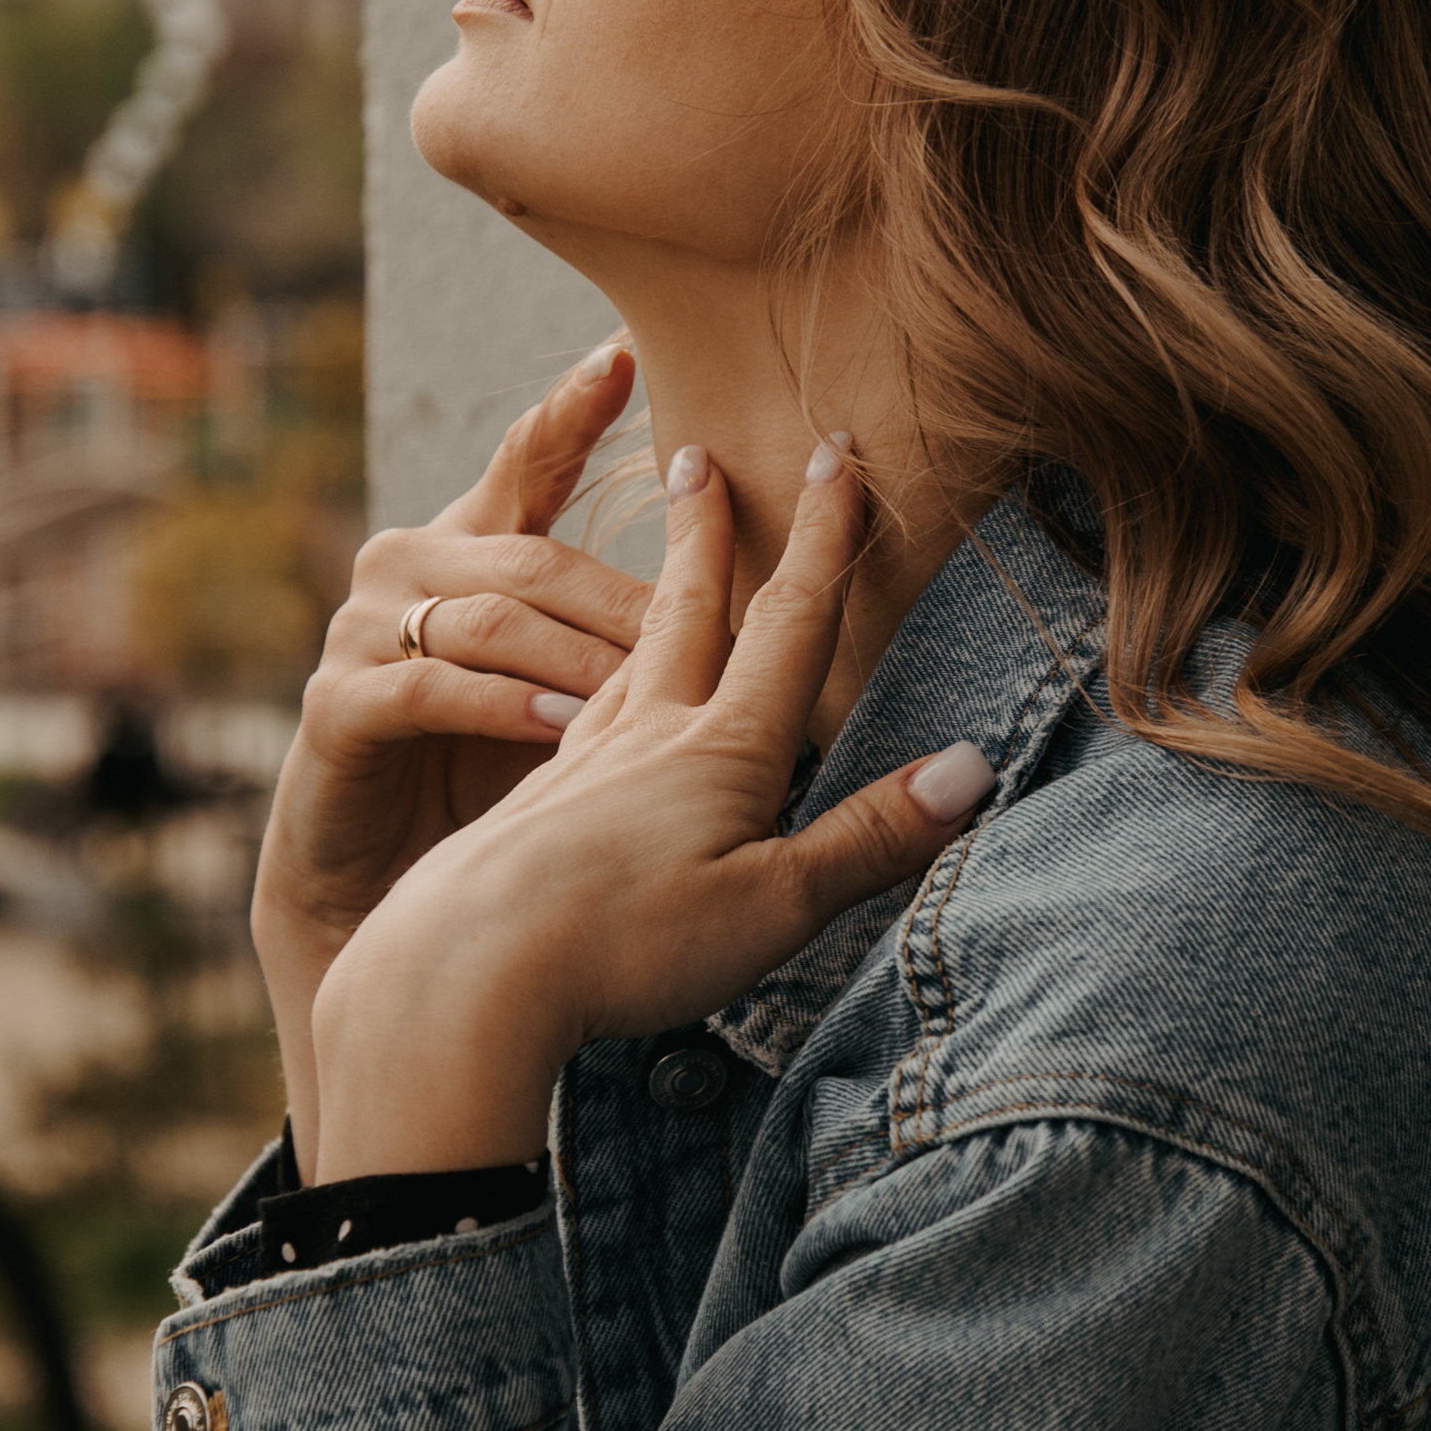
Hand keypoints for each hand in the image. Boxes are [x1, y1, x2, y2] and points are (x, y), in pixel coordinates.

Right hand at [255, 345, 651, 1155]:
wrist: (377, 889)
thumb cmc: (487, 780)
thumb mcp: (567, 690)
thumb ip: (622, 632)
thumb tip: (745, 603)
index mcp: (469, 545)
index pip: (525, 456)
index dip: (571, 406)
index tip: (625, 353)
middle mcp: (408, 564)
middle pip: (534, 557)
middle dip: (630, 597)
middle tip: (726, 622)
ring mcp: (364, 631)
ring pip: (492, 618)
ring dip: (579, 658)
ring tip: (652, 692)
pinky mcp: (338, 705)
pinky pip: (430, 690)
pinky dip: (501, 708)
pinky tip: (560, 731)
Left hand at [307, 440, 996, 1175]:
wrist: (458, 975)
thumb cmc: (624, 947)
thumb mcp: (772, 906)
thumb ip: (869, 838)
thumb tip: (972, 766)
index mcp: (719, 750)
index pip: (787, 625)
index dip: (821, 541)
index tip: (834, 457)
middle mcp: (644, 738)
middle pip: (685, 613)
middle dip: (706, 532)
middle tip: (696, 455)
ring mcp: (577, 771)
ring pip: (624, 664)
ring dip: (647, 602)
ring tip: (657, 575)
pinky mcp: (525, 817)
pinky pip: (573, 726)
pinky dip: (593, 694)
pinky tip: (585, 718)